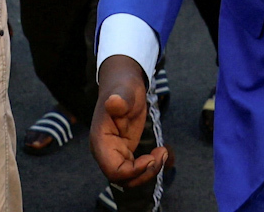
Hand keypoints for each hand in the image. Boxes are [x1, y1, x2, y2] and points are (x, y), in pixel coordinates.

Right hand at [90, 55, 167, 187]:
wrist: (123, 84)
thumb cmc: (123, 87)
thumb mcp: (125, 92)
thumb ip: (120, 100)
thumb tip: (113, 102)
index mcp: (100, 140)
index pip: (113, 171)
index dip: (133, 171)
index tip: (151, 158)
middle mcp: (104, 151)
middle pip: (122, 179)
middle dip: (144, 173)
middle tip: (162, 154)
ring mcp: (113, 153)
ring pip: (129, 178)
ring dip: (148, 171)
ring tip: (163, 153)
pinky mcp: (123, 152)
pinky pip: (134, 170)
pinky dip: (149, 166)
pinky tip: (160, 152)